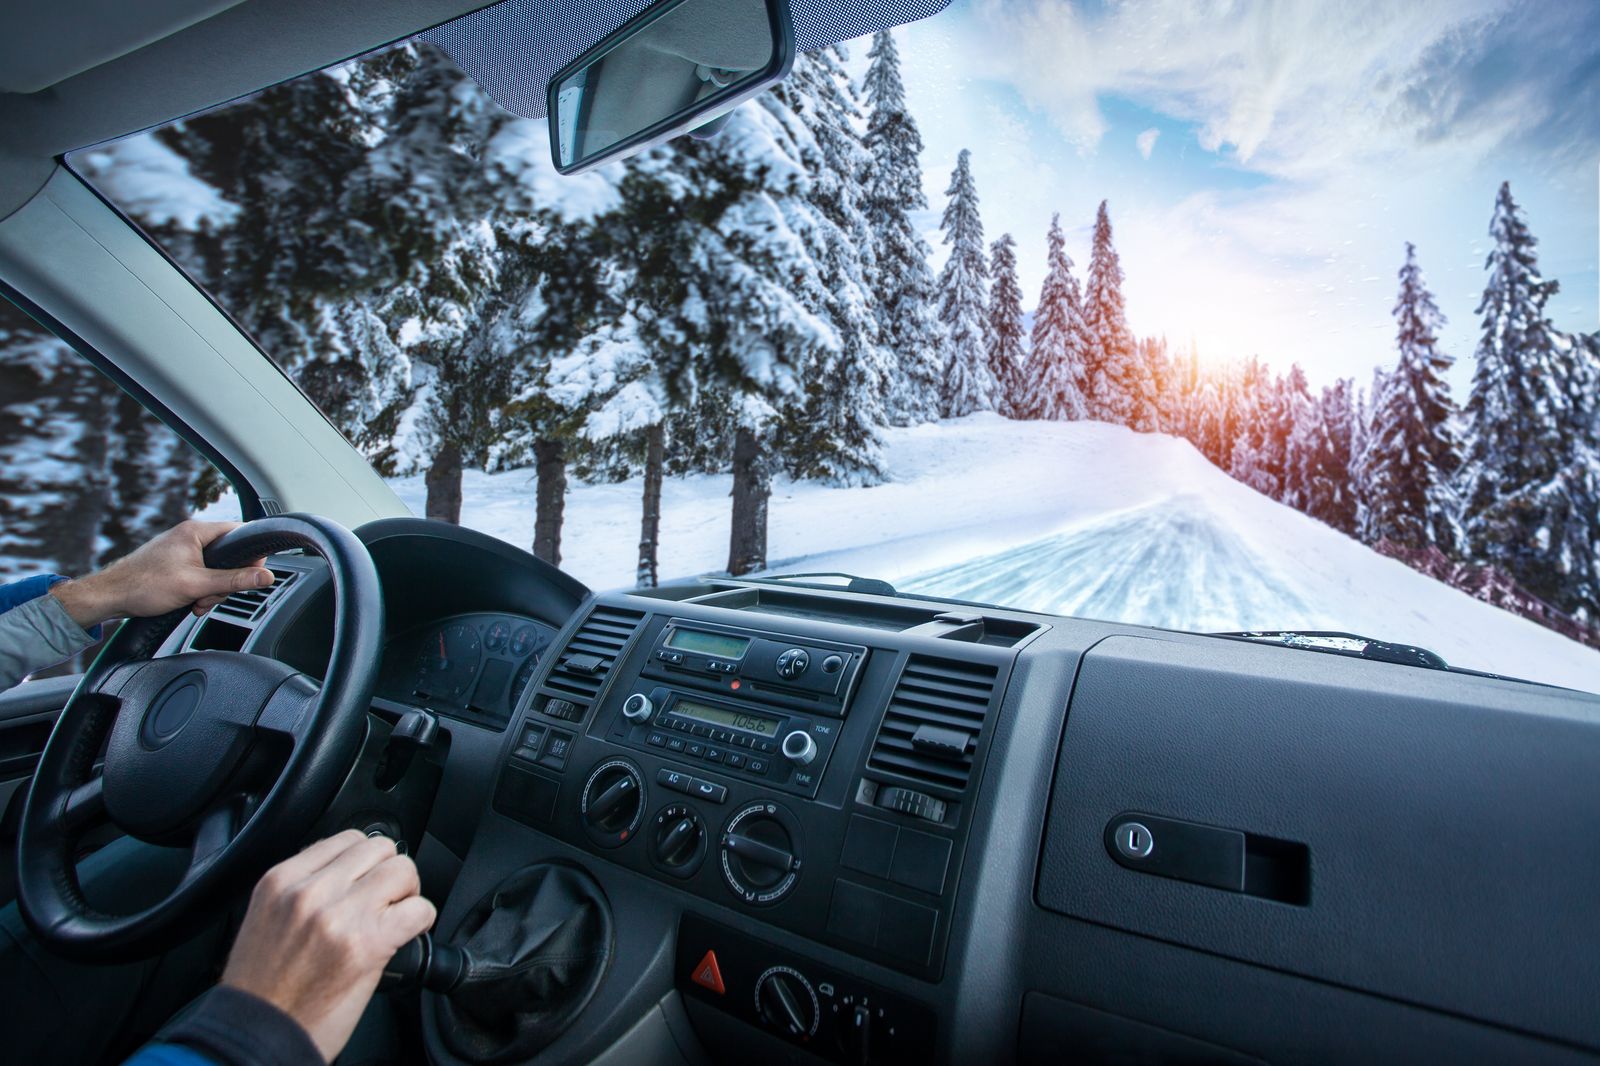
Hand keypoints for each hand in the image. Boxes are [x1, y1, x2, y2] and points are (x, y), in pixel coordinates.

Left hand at [49, 520, 272, 626]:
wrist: (109, 596)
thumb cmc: (144, 585)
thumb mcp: (197, 585)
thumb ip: (234, 580)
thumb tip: (265, 577)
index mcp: (195, 531)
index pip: (239, 532)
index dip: (250, 555)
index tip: (251, 575)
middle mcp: (188, 536)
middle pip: (228, 556)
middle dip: (224, 582)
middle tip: (209, 596)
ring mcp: (180, 550)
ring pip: (214, 570)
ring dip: (210, 590)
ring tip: (195, 602)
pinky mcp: (174, 564)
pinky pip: (199, 575)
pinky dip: (198, 591)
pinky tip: (188, 602)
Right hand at [221, 831, 436, 1062]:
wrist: (257, 1033)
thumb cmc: (261, 986)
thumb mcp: (267, 917)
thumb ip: (302, 887)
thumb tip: (345, 870)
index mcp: (282, 880)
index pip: (345, 839)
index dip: (365, 860)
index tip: (367, 880)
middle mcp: (310, 891)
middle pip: (379, 848)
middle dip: (388, 871)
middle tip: (387, 898)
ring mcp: (340, 915)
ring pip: (402, 870)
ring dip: (407, 892)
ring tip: (397, 913)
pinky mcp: (368, 943)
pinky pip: (418, 909)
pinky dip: (421, 919)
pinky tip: (408, 932)